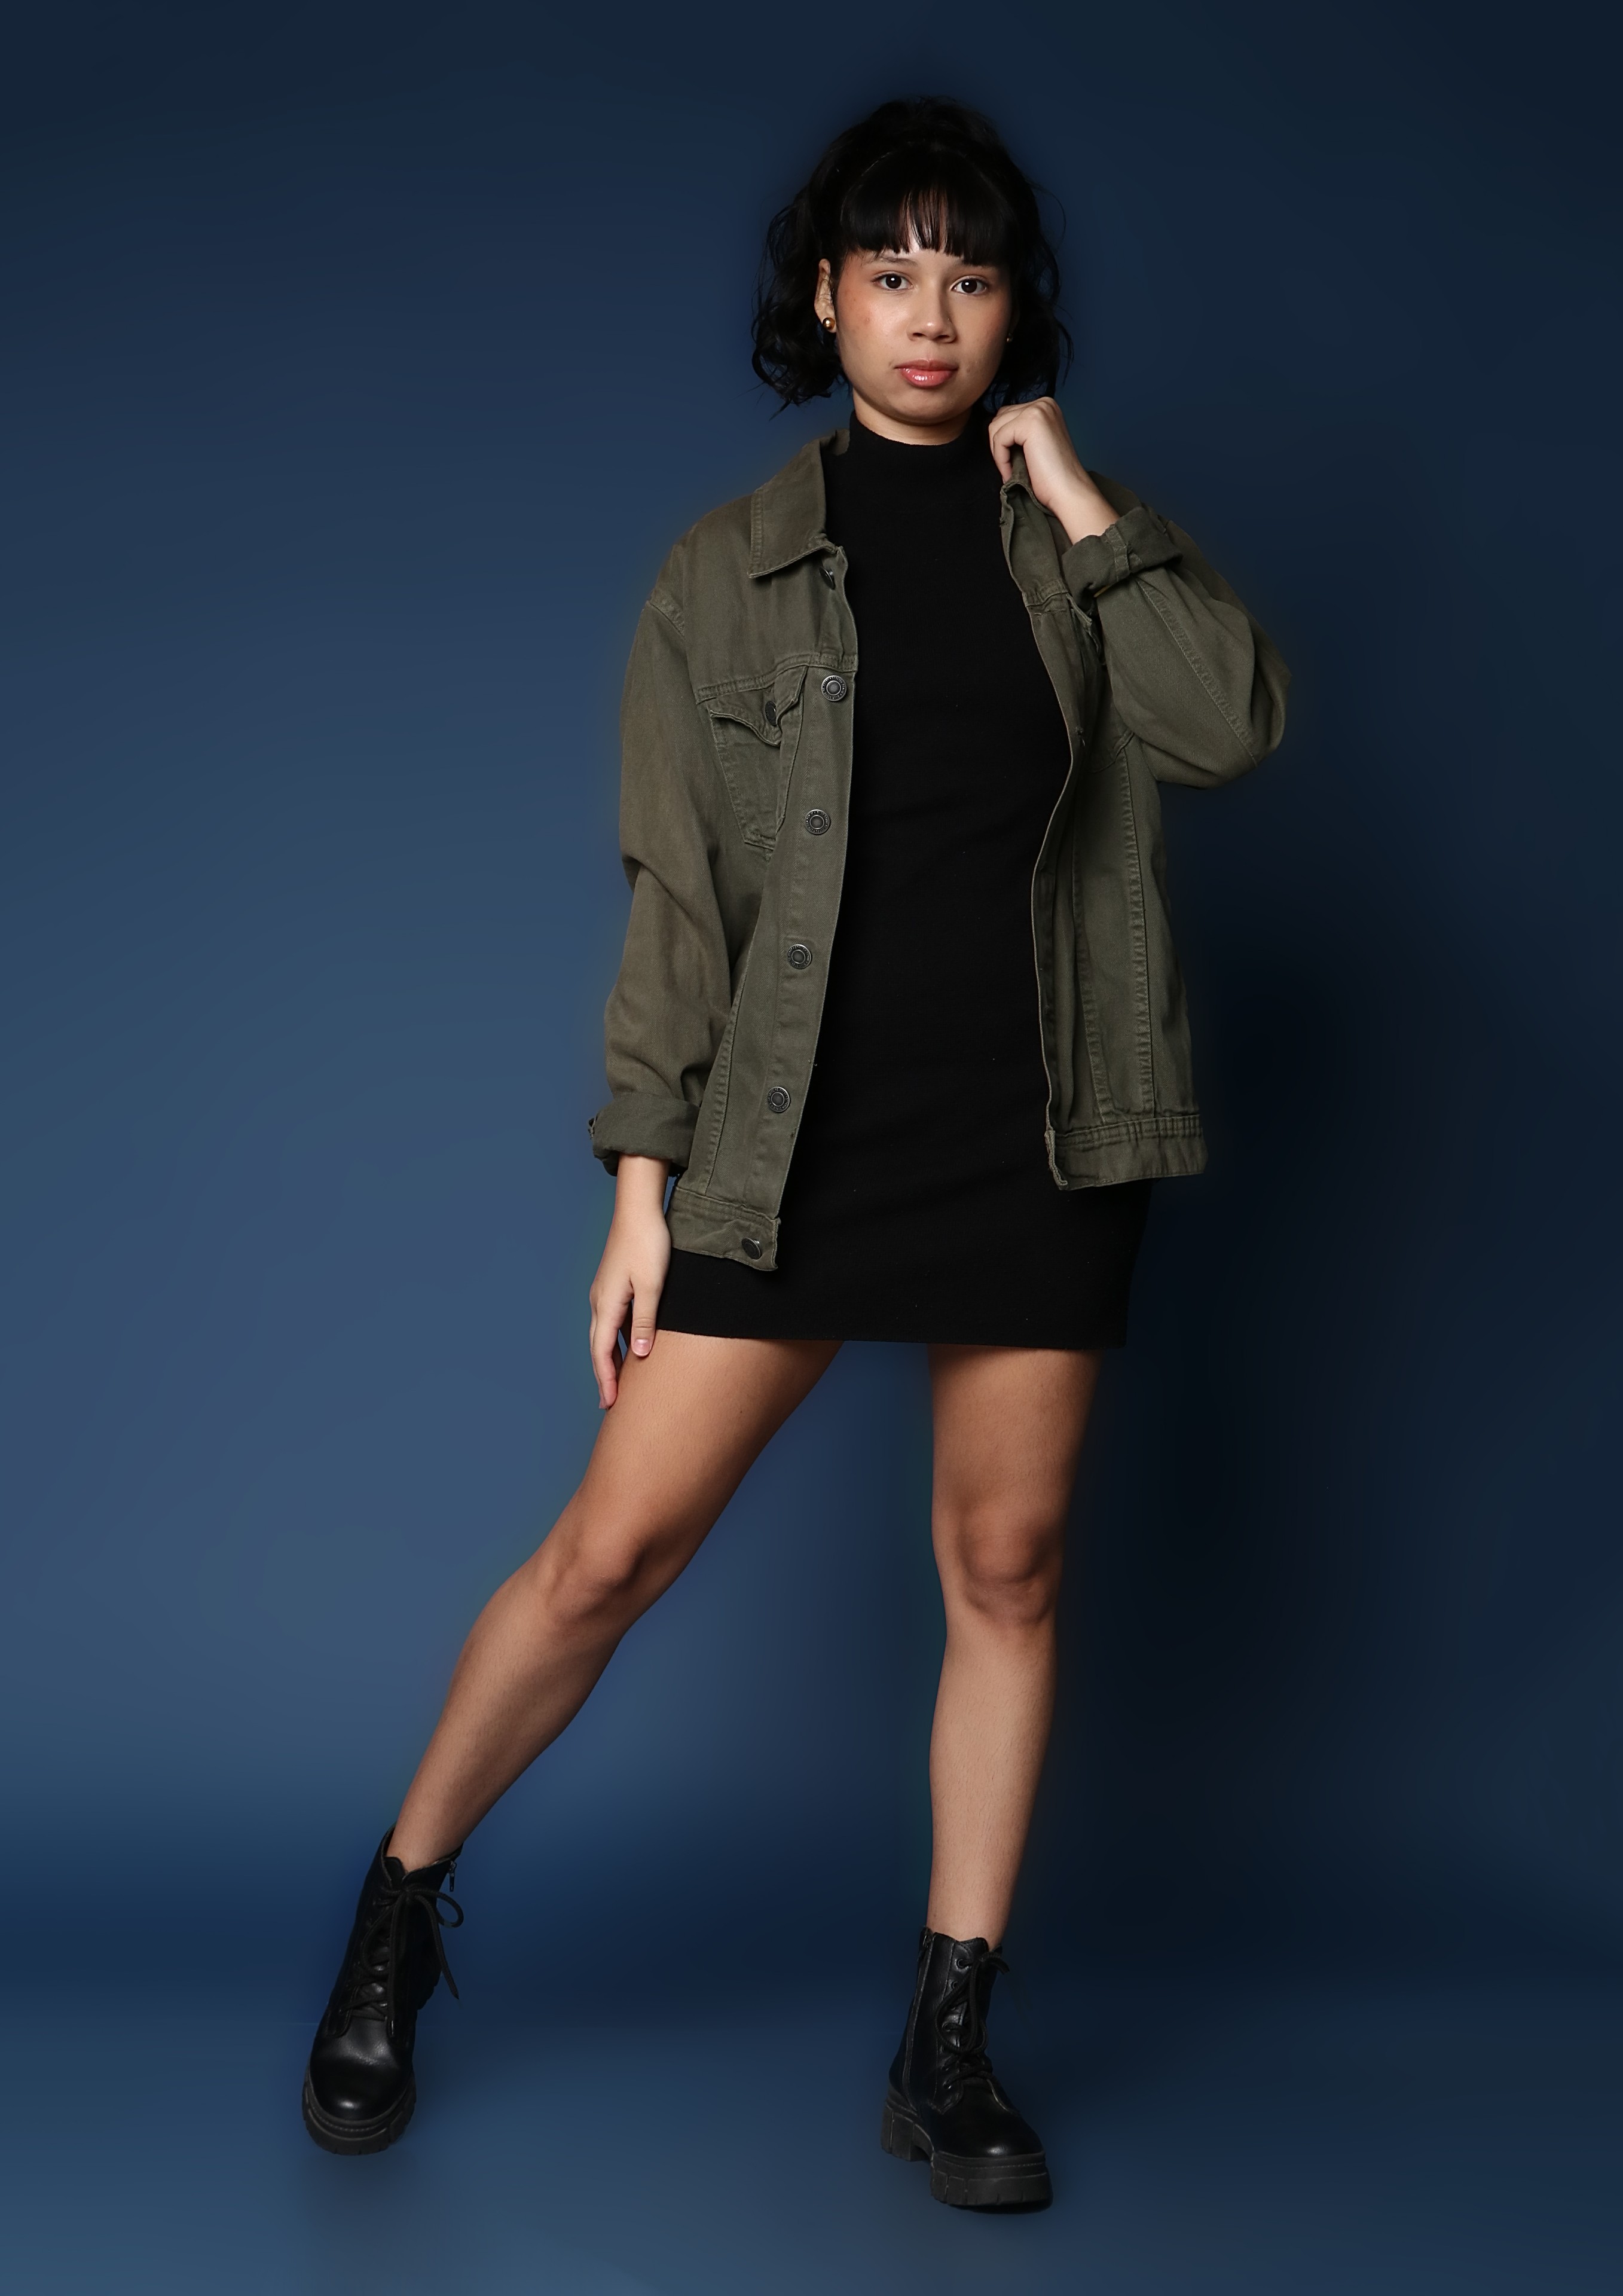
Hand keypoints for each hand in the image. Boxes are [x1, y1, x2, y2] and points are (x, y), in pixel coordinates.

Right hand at [588, 1155, 670, 1407]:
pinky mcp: (613, 1285)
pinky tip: (626, 1347)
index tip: (610, 1404)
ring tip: (616, 1382)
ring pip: (603, 1335)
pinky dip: (614, 1340)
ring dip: (608, 1359)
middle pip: (598, 1347)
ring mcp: (604, 1292)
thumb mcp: (652, 1286)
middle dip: (604, 1376)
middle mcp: (599, 1301)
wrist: (638, 1209)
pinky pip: (610, 1321)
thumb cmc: (648, 1244)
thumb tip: (638, 1356)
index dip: (606, 1380)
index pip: (602, 1352)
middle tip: (610, 1403)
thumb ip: (645, 1322)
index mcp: (606, 1304)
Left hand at [987, 398, 1118, 544]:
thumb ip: (1019, 432)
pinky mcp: (1030, 422)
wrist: (1067, 491)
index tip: (1012, 462)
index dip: (1004, 441)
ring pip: (996, 426)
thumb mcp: (1034, 445)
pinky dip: (1000, 459)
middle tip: (1011, 467)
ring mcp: (1038, 410)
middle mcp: (1043, 403)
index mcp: (1046, 406)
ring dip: (999, 453)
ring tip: (1012, 471)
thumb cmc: (1051, 476)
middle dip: (999, 445)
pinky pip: (999, 438)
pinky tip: (1012, 472)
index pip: (1008, 415)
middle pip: (1000, 417)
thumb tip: (994, 432)